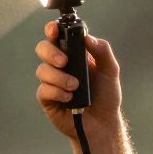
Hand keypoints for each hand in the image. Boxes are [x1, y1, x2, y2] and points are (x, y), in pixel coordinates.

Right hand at [35, 21, 122, 141]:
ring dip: (59, 77)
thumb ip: (103, 51)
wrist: (103, 123)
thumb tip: (88, 37)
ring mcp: (52, 81)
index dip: (52, 29)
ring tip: (75, 86)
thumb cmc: (106, 96)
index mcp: (74, 54)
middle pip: (43, 48)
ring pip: (42, 70)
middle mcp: (60, 65)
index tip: (54, 30)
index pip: (58, 36)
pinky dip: (57, 92)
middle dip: (50, 52)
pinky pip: (43, 89)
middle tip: (64, 61)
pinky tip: (69, 98)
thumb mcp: (110, 71)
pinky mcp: (47, 98)